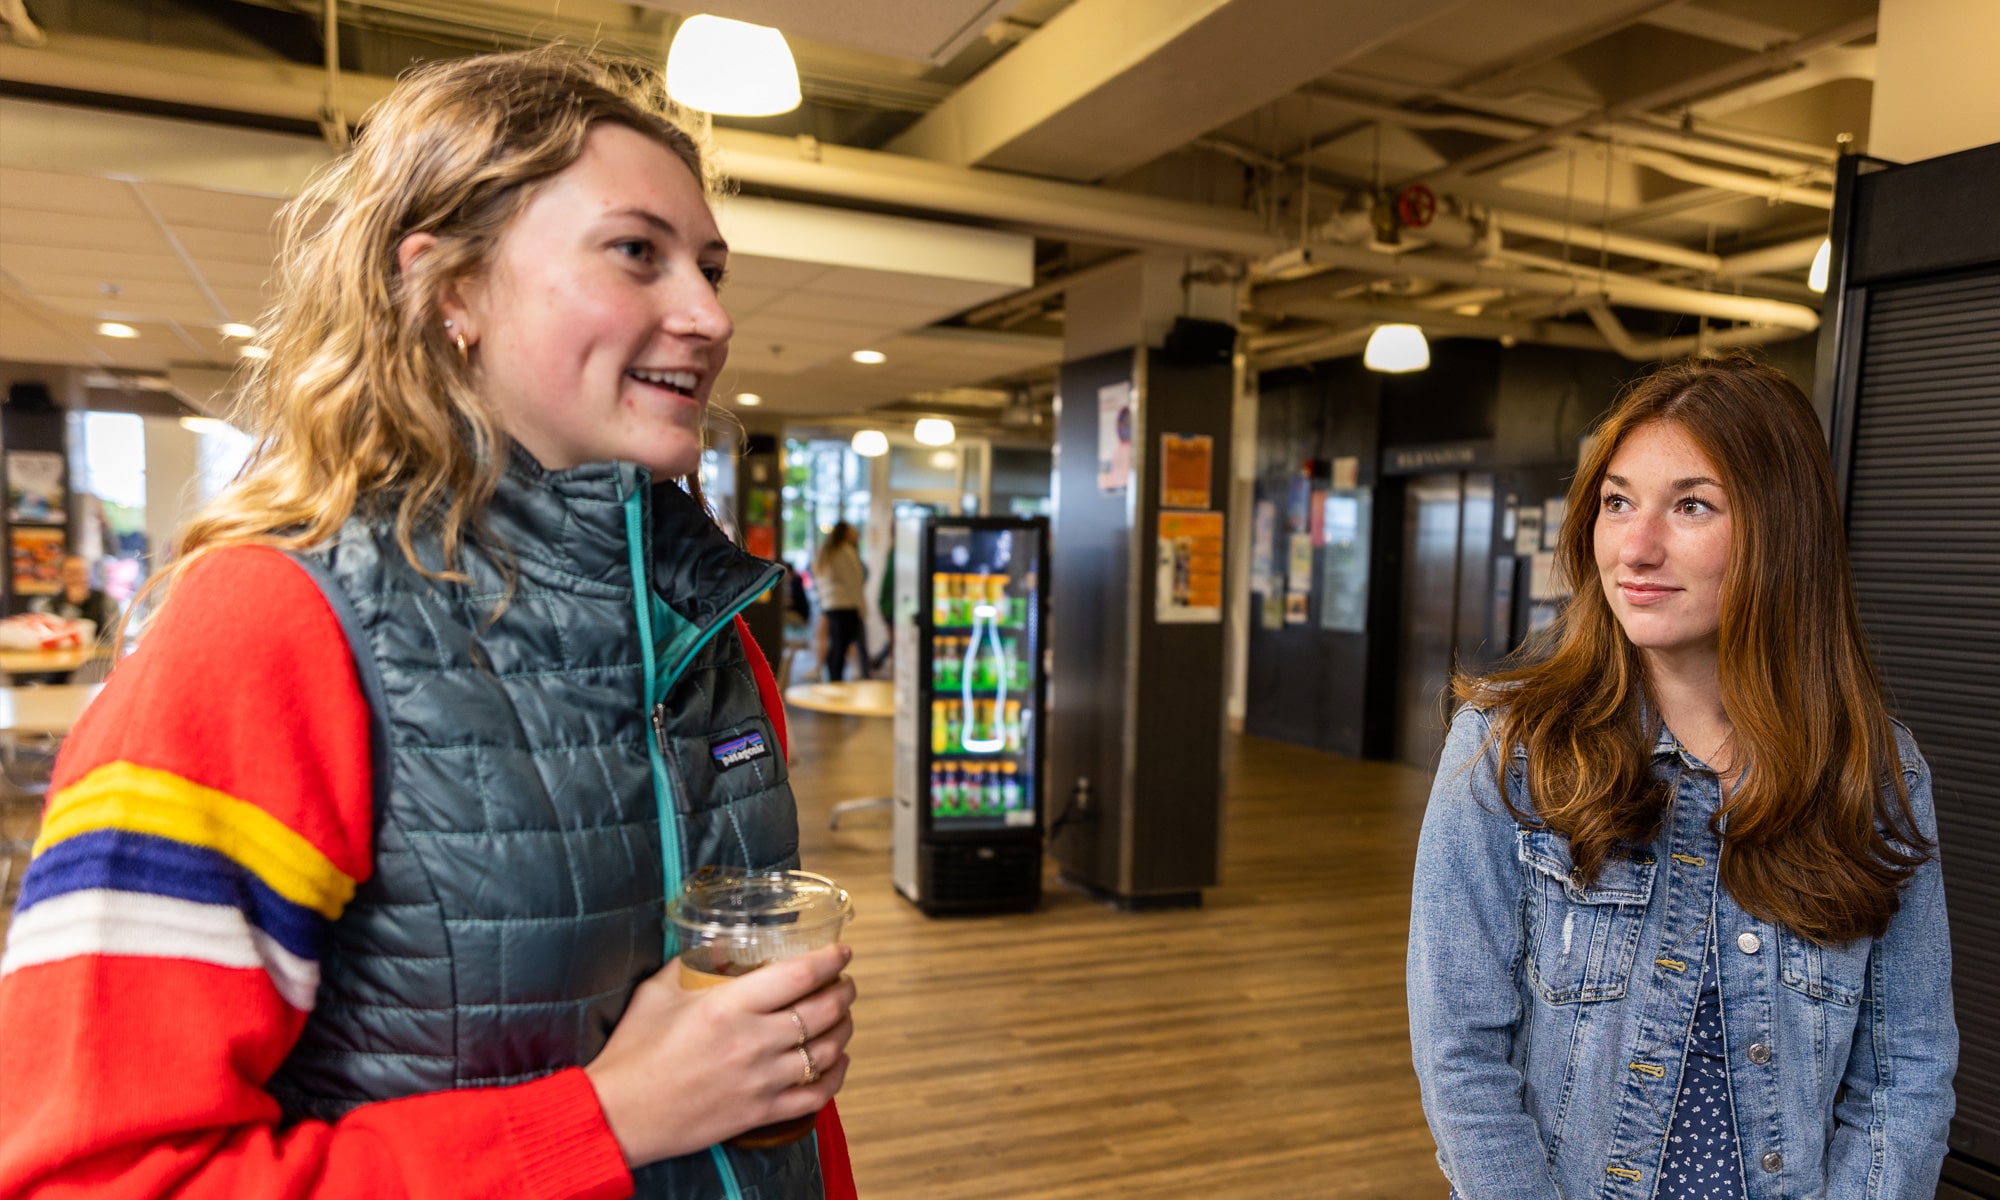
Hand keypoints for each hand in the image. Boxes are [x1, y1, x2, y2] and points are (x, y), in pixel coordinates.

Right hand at [584, 944, 855, 1167]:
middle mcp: (753, 1042)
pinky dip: (836, 1076)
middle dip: (844, 991)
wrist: (619, 1115)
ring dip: (844, 1029)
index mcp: (729, 1006)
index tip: (842, 951)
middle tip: (845, 983)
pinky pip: (817, 1095)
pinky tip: (838, 1062)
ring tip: (843, 1017)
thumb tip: (724, 945)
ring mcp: (761, 1080)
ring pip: (827, 1051)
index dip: (831, 959)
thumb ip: (694, 963)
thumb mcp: (657, 992)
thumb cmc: (633, 1052)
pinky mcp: (760, 1112)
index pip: (800, 975)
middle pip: (823, 1010)